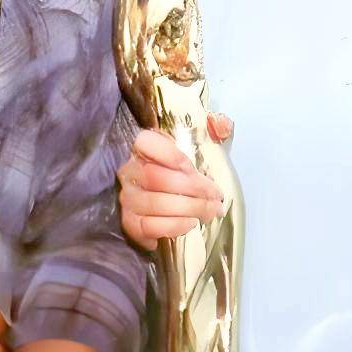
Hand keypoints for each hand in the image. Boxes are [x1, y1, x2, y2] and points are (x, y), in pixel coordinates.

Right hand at [116, 121, 229, 250]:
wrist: (162, 210)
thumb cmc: (179, 178)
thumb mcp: (191, 153)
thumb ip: (208, 135)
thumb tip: (222, 125)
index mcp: (141, 150)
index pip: (144, 142)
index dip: (170, 154)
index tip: (191, 167)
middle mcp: (129, 173)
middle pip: (156, 177)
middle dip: (192, 187)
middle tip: (215, 196)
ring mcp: (128, 200)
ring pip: (156, 203)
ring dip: (190, 208)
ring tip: (211, 211)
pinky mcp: (131, 225)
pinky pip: (151, 226)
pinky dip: (175, 225)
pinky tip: (191, 223)